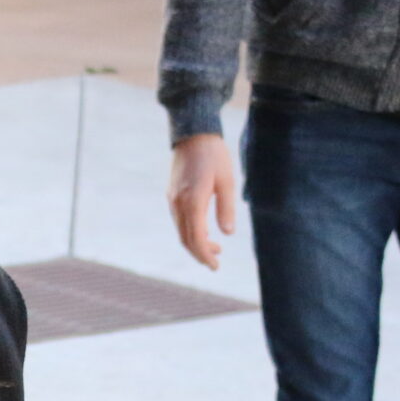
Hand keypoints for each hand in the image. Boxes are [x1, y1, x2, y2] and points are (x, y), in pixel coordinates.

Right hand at [167, 133, 237, 269]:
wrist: (193, 134)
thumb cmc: (214, 155)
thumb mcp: (227, 181)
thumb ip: (226, 208)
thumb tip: (227, 233)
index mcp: (193, 202)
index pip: (196, 238)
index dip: (205, 255)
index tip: (215, 266)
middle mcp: (178, 204)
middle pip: (186, 239)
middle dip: (200, 253)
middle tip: (215, 262)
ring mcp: (173, 200)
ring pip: (181, 231)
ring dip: (196, 243)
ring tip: (215, 247)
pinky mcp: (172, 195)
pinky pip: (179, 220)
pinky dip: (190, 231)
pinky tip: (204, 231)